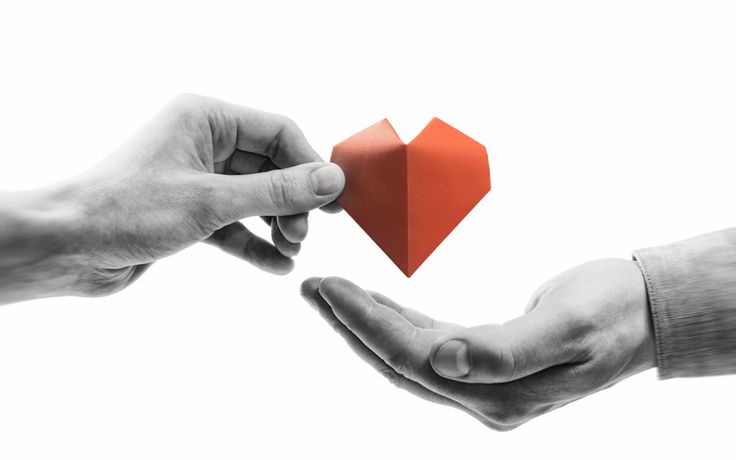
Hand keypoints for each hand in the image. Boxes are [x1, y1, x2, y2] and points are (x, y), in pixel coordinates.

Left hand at [0, 94, 343, 302]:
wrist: (68, 247)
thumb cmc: (127, 210)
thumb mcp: (212, 201)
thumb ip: (277, 191)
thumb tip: (330, 180)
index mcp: (206, 119)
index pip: (278, 132)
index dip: (309, 165)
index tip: (332, 201)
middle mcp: (203, 143)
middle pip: (270, 167)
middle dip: (292, 202)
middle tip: (302, 234)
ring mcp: (197, 179)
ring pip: (255, 198)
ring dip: (277, 224)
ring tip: (292, 250)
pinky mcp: (190, 213)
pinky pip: (235, 224)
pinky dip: (255, 243)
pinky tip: (276, 266)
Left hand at [300, 259, 655, 429]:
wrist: (645, 313)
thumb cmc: (614, 312)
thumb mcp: (568, 328)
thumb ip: (506, 351)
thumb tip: (443, 361)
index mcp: (498, 392)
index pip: (410, 358)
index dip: (364, 323)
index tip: (327, 287)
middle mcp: (483, 395)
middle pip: (397, 361)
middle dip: (350, 323)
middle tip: (312, 287)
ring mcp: (483, 383)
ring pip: (406, 354)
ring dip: (366, 322)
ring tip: (330, 292)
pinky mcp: (487, 362)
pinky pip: (427, 344)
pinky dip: (397, 322)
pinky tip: (376, 303)